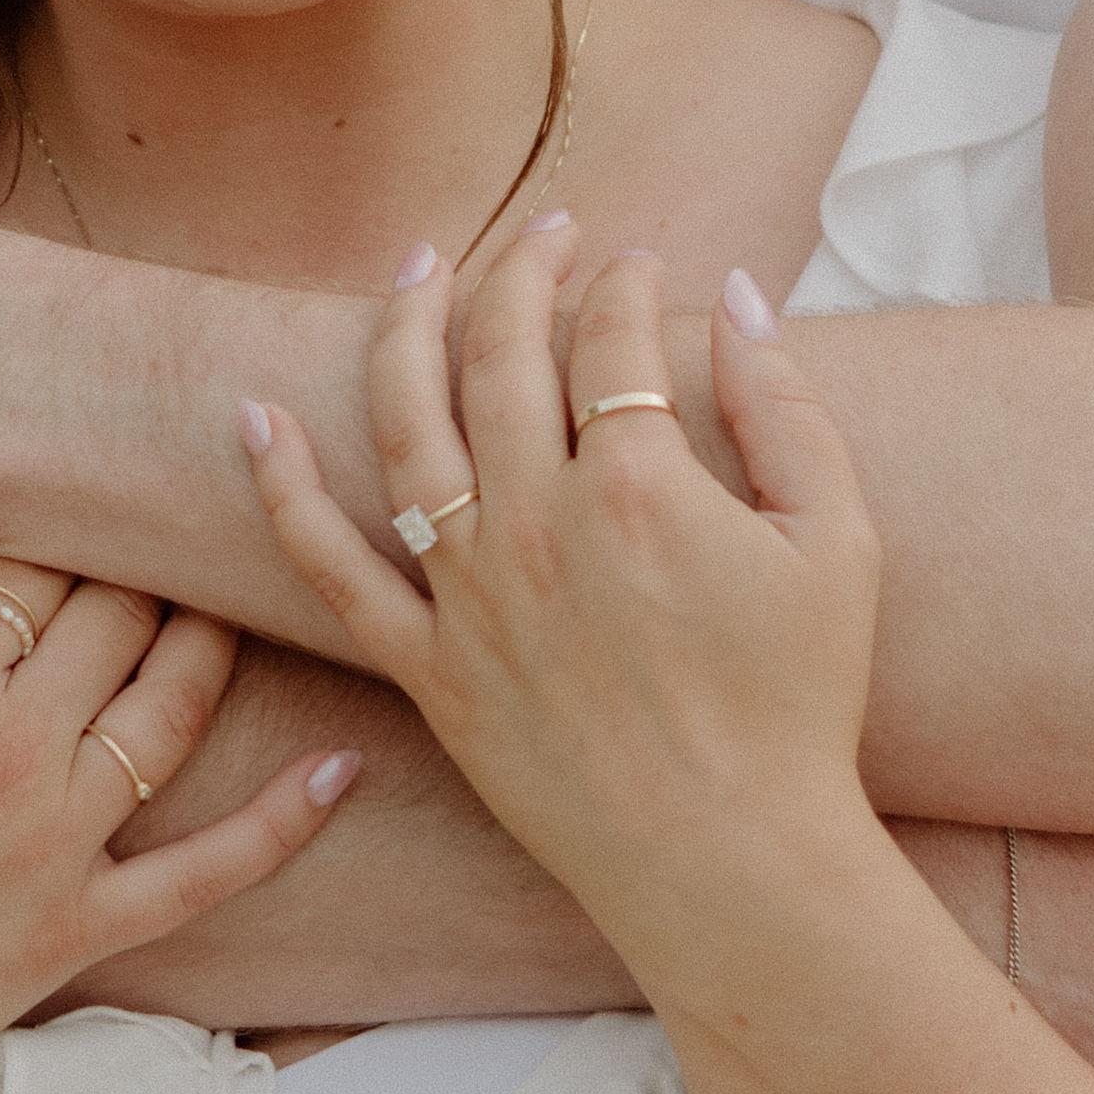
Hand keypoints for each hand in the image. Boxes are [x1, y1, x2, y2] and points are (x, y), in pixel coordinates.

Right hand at [0, 550, 356, 1093]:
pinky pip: (209, 872)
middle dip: (137, 571)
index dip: (56, 532)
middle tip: (164, 539)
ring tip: (237, 601)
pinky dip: (284, 822)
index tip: (73, 515)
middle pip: (116, 621)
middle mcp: (14, 748)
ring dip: (212, 644)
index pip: (35, 566)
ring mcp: (59, 844)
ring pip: (174, 712)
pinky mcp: (83, 929)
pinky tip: (341, 769)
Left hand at [238, 213, 885, 928]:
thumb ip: (784, 406)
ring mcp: (468, 595)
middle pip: (500, 355)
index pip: (610, 335)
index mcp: (637, 484)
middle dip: (520, 270)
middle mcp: (535, 524)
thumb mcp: (838, 542)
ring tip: (413, 265)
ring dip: (403, 329)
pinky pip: (330, 566)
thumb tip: (738, 295)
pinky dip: (283, 488)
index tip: (638, 264)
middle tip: (542, 232)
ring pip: (405, 428)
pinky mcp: (426, 666)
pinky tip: (255, 417)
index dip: (624, 281)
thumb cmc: (799, 706)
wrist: (732, 861)